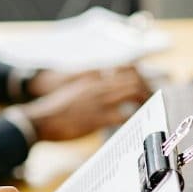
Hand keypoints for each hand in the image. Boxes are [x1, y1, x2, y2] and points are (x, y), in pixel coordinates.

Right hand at [20, 69, 150, 140]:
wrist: (39, 120)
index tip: (145, 86)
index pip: (123, 69)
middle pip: (133, 78)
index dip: (139, 77)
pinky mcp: (97, 118)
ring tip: (150, 109)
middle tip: (152, 99)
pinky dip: (134, 117)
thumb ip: (90, 85)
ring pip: (133, 92)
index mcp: (92, 76)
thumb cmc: (55, 109)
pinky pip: (124, 114)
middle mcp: (98, 85)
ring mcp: (98, 101)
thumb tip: (103, 86)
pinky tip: (138, 123)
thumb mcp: (73, 89)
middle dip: (147, 88)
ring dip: (145, 100)